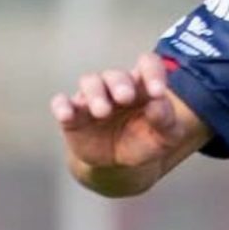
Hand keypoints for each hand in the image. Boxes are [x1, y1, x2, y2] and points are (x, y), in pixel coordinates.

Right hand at [50, 52, 189, 193]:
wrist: (118, 165)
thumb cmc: (144, 142)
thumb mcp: (165, 137)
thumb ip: (166, 120)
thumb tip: (158, 105)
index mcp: (143, 86)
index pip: (148, 64)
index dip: (152, 72)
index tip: (158, 92)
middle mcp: (116, 87)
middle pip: (115, 75)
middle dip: (120, 84)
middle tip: (125, 98)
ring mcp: (93, 99)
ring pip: (89, 82)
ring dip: (95, 94)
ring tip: (102, 112)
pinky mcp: (73, 115)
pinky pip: (63, 103)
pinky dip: (62, 106)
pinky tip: (66, 114)